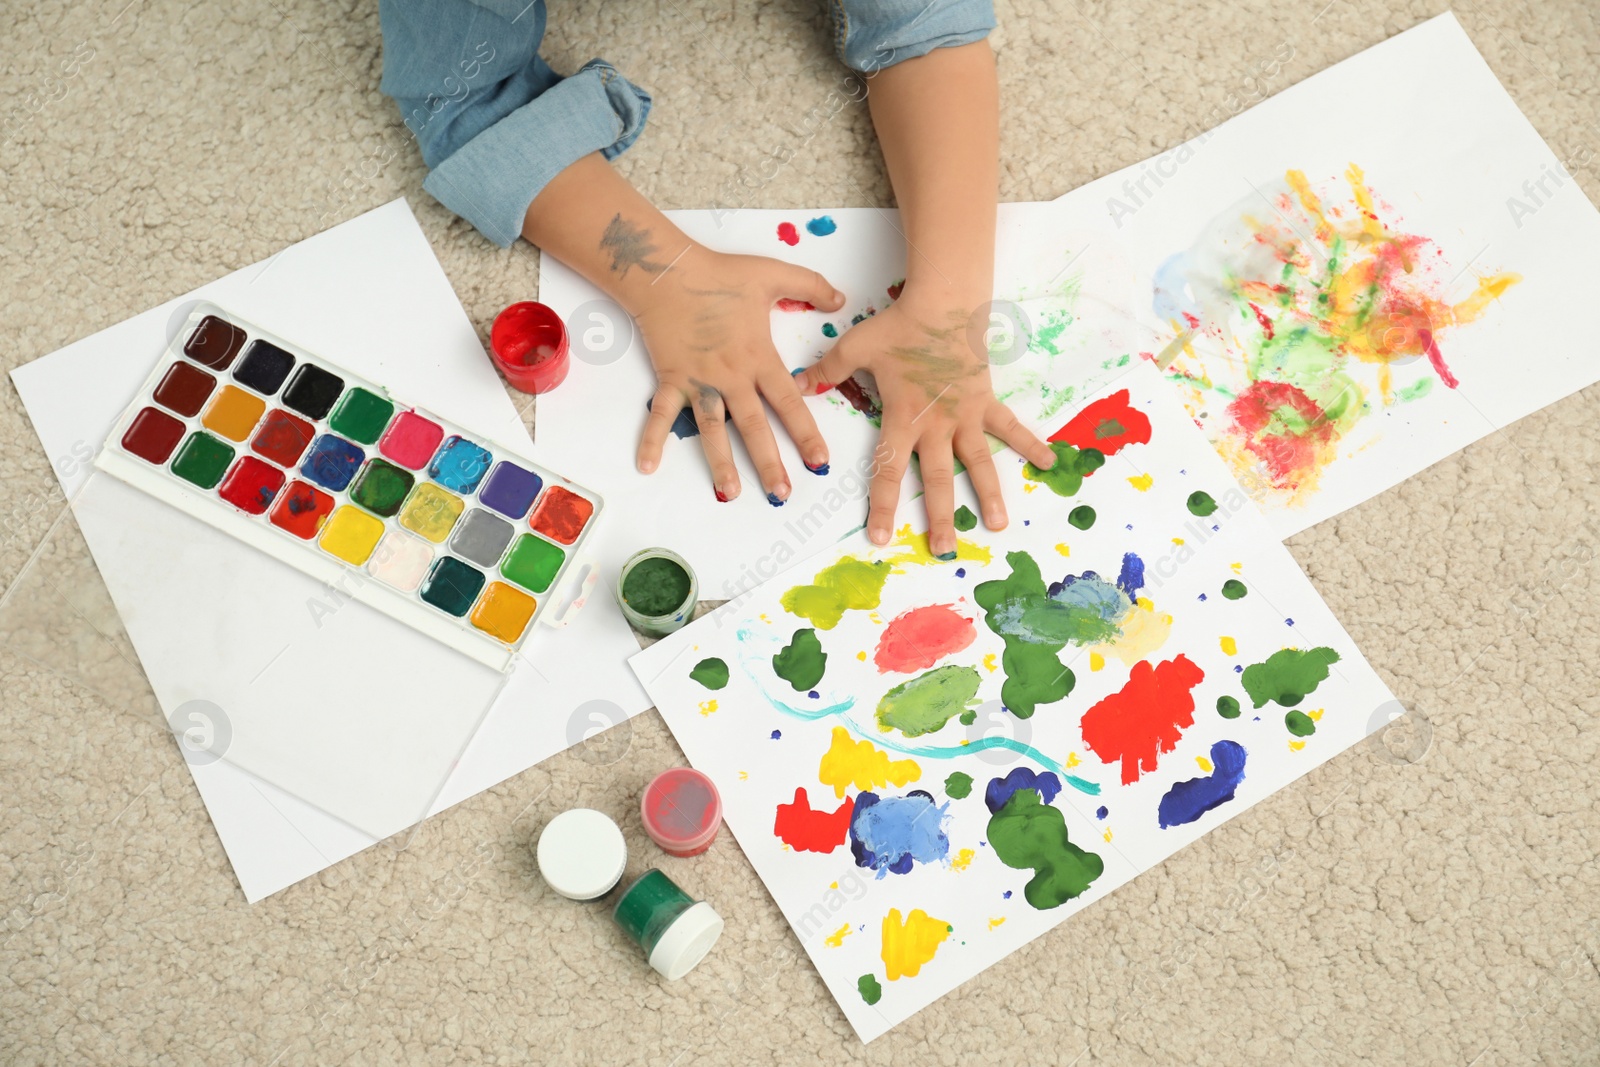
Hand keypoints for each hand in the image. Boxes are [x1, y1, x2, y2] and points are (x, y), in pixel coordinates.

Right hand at [631, 248, 845, 503]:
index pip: (789, 402)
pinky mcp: (671, 378)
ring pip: (713, 430)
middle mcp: (731, 377)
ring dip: (720, 463)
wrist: (666, 272)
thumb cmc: (718, 274)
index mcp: (758, 357)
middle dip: (769, 463)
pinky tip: (647, 466)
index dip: (805, 433)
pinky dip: (652, 439)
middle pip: (754, 427)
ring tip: (730, 493)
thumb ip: (811, 286)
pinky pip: (662, 414)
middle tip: (782, 495)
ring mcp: (700, 381)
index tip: (820, 461)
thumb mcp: (772, 273)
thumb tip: (842, 299)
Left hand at [793, 289, 1055, 552]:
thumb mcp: (856, 346)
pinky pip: (1011, 427)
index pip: (889, 470)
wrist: (944, 302)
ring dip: (988, 495)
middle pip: (937, 478)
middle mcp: (937, 424)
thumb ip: (828, 370)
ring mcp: (966, 415)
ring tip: (996, 526)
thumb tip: (799, 384)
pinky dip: (1031, 443)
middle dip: (939, 516)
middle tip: (942, 550)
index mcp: (903, 417)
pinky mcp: (987, 400)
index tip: (881, 537)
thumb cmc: (900, 325)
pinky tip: (1050, 463)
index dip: (884, 505)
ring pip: (978, 462)